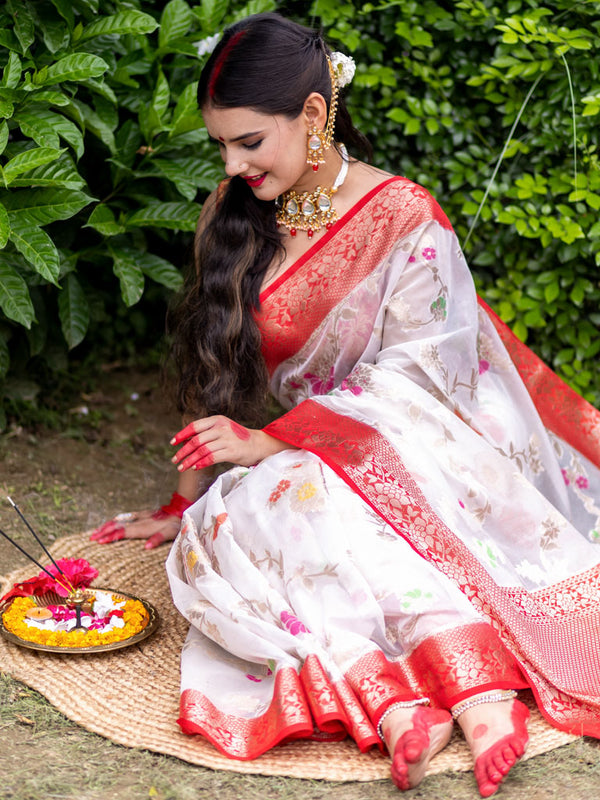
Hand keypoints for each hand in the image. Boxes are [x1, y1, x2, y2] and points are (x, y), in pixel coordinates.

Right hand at [89, 510, 180, 549]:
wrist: (180, 509)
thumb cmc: (175, 524)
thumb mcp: (170, 533)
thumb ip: (158, 539)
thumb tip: (146, 547)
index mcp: (144, 527)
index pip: (123, 532)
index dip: (111, 536)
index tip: (99, 541)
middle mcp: (139, 520)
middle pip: (117, 526)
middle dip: (103, 532)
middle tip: (91, 538)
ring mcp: (139, 516)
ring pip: (119, 520)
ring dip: (106, 526)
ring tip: (95, 532)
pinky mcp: (141, 514)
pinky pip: (123, 517)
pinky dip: (114, 521)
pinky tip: (110, 524)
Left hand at [171, 415, 289, 471]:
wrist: (259, 444)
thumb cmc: (238, 439)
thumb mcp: (223, 429)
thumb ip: (208, 432)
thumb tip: (186, 441)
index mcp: (217, 420)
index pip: (195, 426)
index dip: (182, 434)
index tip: (173, 443)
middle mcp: (221, 427)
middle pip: (196, 440)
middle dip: (183, 451)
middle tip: (175, 459)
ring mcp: (227, 439)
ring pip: (202, 450)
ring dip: (189, 460)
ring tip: (181, 467)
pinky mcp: (232, 451)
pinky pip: (211, 458)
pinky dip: (201, 463)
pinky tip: (195, 467)